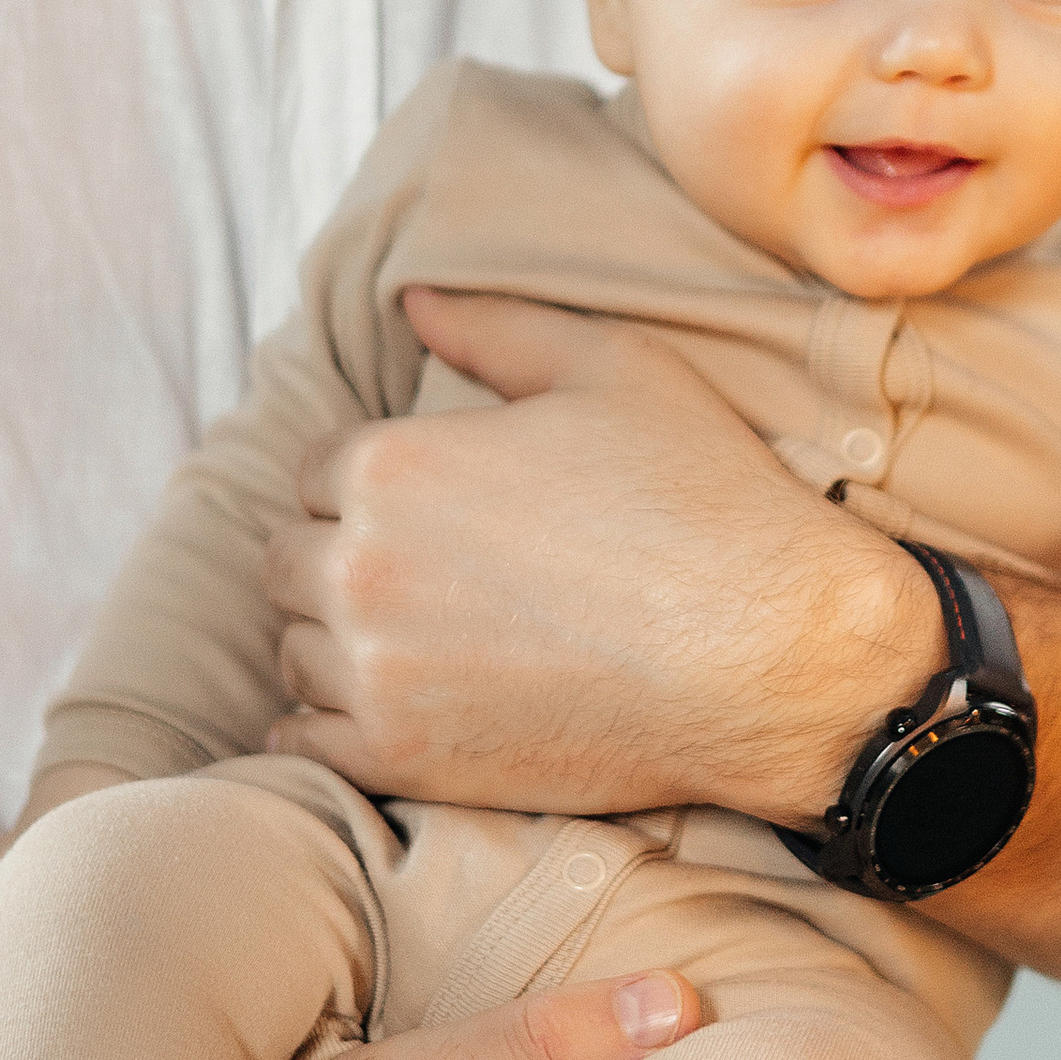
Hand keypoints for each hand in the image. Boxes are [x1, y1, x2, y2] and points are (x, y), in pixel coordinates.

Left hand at [258, 288, 940, 829]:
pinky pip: (302, 744)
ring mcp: (373, 672)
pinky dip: (330, 726)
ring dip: (341, 643)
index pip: (319, 470)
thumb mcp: (612, 368)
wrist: (769, 653)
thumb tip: (411, 299)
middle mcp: (359, 567)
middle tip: (432, 577)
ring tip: (431, 642)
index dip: (378, 483)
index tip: (438, 511)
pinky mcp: (399, 760)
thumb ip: (496, 329)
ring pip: (298, 651)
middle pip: (291, 559)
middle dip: (345, 558)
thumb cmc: (702, 498)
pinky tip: (396, 707)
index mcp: (392, 462)